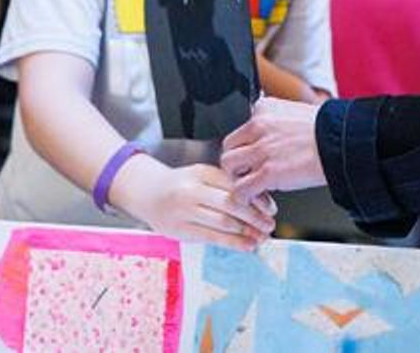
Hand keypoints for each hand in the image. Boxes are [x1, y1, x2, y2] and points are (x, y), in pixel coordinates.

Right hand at [112, 156, 275, 251]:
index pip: (235, 186)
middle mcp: (192, 191)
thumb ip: (228, 185)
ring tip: (262, 237)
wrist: (148, 193)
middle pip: (231, 204)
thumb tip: (261, 202)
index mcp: (202, 173)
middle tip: (270, 225)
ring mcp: (184, 212)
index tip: (271, 209)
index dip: (256, 199)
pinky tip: (247, 245)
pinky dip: (233, 243)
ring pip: (222, 223)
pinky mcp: (180, 231)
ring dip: (247, 232)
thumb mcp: (203, 175)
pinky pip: (211, 238)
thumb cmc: (182, 184)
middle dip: (254, 217)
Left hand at [221, 97, 326, 201]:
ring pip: (229, 166)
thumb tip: (275, 126)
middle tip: (248, 172)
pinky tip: (255, 199)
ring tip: (251, 185)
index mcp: (264, 109)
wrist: (343, 142)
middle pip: (228, 147)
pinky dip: (245, 197)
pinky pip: (241, 189)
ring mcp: (261, 150)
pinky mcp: (268, 173)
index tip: (254, 155)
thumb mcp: (297, 112)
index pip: (241, 129)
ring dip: (238, 178)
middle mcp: (258, 126)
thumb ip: (278, 119)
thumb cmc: (330, 129)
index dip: (246, 146)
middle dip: (237, 162)